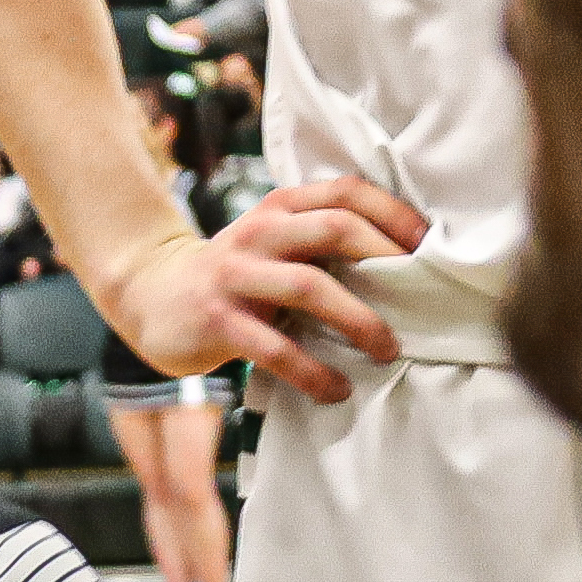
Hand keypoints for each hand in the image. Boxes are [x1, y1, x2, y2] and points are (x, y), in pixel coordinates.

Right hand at [89, 174, 423, 404]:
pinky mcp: (217, 320)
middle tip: (423, 298)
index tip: (431, 247)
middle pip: (335, 228)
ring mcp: (235, 274)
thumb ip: (321, 242)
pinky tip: (335, 390)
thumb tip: (408, 268)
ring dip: (358, 319)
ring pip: (309, 286)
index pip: (346, 191)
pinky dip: (312, 372)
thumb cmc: (236, 274)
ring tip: (388, 350)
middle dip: (386, 261)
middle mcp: (259, 231)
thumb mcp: (274, 242)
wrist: (150, 293)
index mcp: (280, 206)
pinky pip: (274, 347)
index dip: (393, 214)